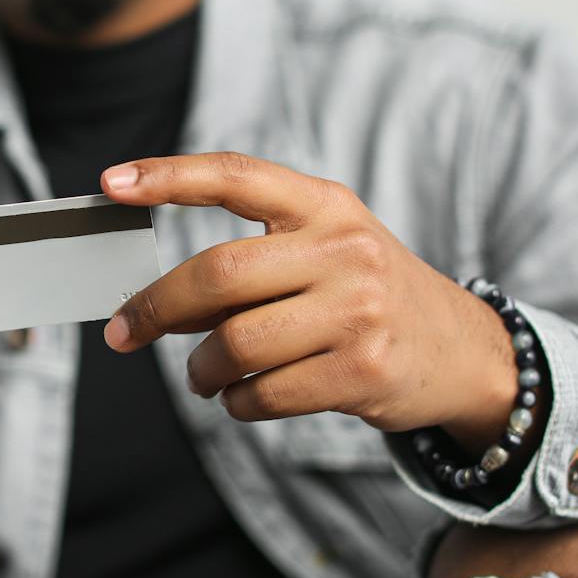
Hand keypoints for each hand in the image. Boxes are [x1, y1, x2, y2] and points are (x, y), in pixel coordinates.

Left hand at [99, 152, 528, 450]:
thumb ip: (253, 260)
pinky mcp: (363, 371)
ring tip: (203, 374)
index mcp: (327, 205)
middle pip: (218, 274)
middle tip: (124, 331)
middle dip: (155, 308)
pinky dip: (236, 402)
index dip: (170, 176)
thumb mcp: (327, 251)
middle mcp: (345, 250)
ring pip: (235, 343)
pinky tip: (243, 396)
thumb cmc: (369, 297)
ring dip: (199, 369)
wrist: (464, 351)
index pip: (237, 176)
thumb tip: (152, 299)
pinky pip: (264, 393)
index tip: (113, 183)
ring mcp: (358, 311)